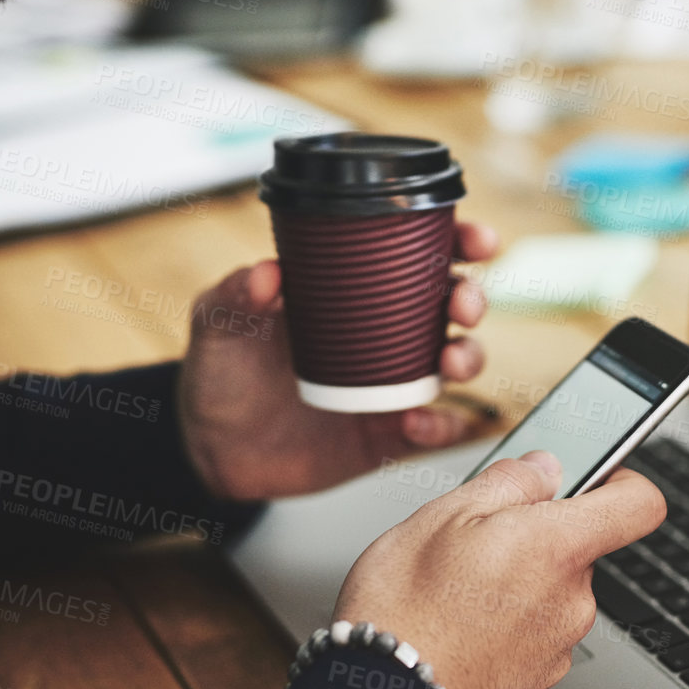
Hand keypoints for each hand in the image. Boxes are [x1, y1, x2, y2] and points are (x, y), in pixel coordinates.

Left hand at [178, 222, 498, 498]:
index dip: (458, 242)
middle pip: (452, 304)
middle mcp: (385, 332)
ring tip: (449, 364)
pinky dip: (439, 425)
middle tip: (462, 304)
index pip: (417, 255)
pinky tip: (419, 422)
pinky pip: (433, 427)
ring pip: (457, 361)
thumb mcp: (218, 325)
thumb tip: (268, 274)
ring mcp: (393, 383)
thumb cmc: (220, 373)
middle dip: (473, 297)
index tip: (476, 240)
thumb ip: (236, 295)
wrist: (212, 448)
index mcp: (354, 291)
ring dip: (469, 357)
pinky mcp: (388, 432)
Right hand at [332, 451, 666, 688]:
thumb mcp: (443, 514)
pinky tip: (459, 626)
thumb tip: (544, 468)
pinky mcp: (536, 683)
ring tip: (456, 589)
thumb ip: (509, 482)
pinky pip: (534, 634)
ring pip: (553, 592)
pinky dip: (506, 624)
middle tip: (478, 539)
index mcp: (560, 547)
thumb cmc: (404, 609)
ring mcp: (558, 647)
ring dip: (518, 582)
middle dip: (539, 536)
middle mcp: (573, 600)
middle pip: (581, 549)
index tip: (594, 475)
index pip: (640, 504)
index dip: (620, 481)